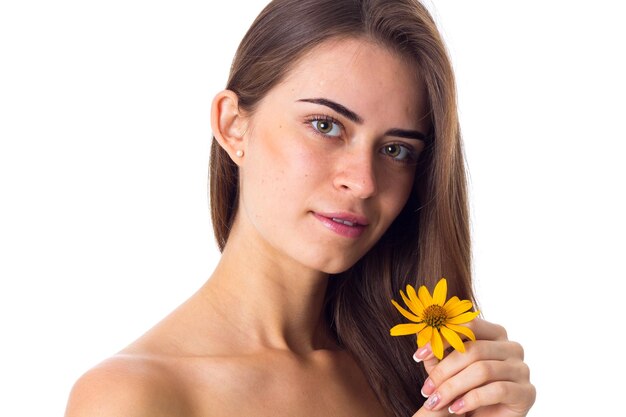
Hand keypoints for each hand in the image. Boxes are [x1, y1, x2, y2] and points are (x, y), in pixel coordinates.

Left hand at [411, 318, 534, 416]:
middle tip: (426, 389)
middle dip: (444, 370)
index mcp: (494, 333)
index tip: (418, 355)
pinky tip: (456, 408)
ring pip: (482, 370)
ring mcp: (522, 369)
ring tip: (436, 401)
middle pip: (473, 350)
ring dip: (453, 387)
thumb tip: (422, 338)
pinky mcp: (527, 392)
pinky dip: (471, 399)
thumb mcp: (447, 370)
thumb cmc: (466, 390)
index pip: (468, 326)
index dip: (441, 338)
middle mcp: (512, 347)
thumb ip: (438, 353)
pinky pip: (496, 390)